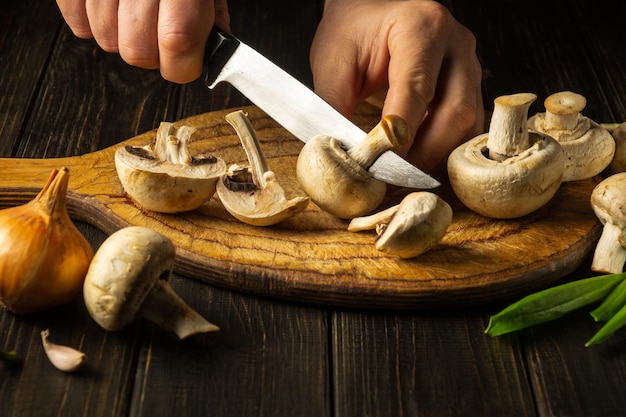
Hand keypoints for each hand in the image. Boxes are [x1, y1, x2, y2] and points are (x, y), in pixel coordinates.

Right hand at [56, 0, 229, 82]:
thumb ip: (212, 18)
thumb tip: (212, 55)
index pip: (177, 42)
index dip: (182, 65)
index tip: (186, 64)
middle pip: (136, 51)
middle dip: (151, 55)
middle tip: (159, 36)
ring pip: (106, 41)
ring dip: (122, 38)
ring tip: (134, 13)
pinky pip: (78, 24)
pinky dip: (92, 24)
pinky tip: (111, 7)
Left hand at [310, 0, 483, 172]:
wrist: (370, 11)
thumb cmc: (353, 30)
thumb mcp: (333, 60)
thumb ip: (334, 105)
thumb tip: (343, 154)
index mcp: (422, 27)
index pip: (417, 90)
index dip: (400, 135)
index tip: (379, 165)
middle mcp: (455, 44)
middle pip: (456, 111)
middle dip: (423, 153)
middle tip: (390, 177)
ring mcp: (468, 64)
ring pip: (467, 123)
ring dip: (436, 155)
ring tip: (400, 172)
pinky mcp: (469, 84)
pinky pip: (466, 126)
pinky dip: (443, 148)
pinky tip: (416, 158)